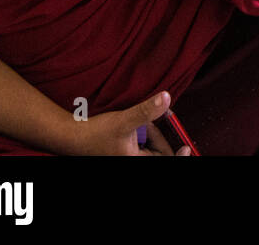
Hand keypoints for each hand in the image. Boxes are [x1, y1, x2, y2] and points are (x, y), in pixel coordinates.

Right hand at [66, 92, 190, 155]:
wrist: (72, 135)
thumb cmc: (95, 133)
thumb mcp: (124, 120)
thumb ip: (146, 111)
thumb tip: (166, 98)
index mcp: (135, 161)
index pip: (165, 161)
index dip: (178, 156)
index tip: (186, 148)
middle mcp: (133, 160)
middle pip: (160, 152)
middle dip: (157, 136)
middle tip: (149, 122)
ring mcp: (130, 156)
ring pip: (151, 147)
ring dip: (149, 133)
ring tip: (134, 124)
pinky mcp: (127, 151)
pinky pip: (143, 144)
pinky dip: (143, 133)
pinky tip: (131, 126)